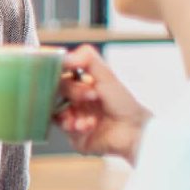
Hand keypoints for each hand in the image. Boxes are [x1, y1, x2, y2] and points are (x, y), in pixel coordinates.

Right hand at [54, 45, 152, 162]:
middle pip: (58, 90)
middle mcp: (76, 100)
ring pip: (56, 109)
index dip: (61, 73)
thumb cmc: (125, 104)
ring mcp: (74, 116)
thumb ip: (88, 59)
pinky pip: (62, 127)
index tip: (63, 71)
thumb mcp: (107, 75)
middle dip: (73, 92)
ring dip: (71, 111)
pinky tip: (88, 126)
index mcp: (83, 84)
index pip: (61, 73)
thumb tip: (65, 55)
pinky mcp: (73, 134)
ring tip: (88, 115)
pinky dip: (73, 125)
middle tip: (90, 96)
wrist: (133, 131)